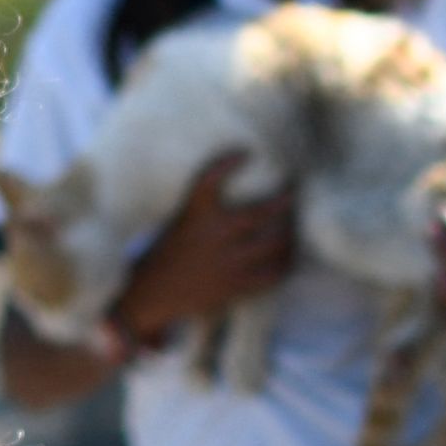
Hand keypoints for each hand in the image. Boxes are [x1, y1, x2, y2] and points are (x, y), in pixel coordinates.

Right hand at [113, 154, 295, 344]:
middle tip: (293, 188)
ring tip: (292, 223)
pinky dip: (286, 260)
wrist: (152, 293)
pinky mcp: (235, 287)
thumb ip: (211, 206)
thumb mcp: (183, 219)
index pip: (209, 180)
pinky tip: (287, 252)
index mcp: (194, 215)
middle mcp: (212, 236)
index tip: (246, 152)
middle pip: (263, 212)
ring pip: (276, 243)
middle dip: (286, 198)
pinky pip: (275, 273)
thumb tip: (249, 182)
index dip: (228, 163)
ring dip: (290, 231)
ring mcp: (226, 263)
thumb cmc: (172, 248)